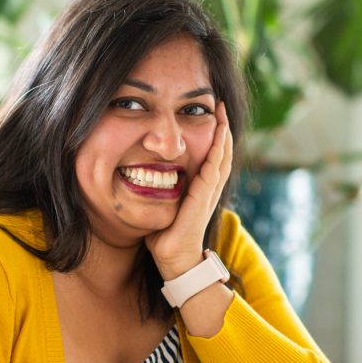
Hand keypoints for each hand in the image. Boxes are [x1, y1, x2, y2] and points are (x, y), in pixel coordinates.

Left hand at [146, 101, 232, 277]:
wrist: (173, 257)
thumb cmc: (164, 236)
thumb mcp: (161, 206)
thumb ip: (156, 191)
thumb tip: (138, 178)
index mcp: (199, 189)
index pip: (210, 156)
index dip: (212, 136)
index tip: (209, 115)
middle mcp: (208, 188)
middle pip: (220, 151)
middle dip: (221, 127)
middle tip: (220, 104)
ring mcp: (208, 192)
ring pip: (221, 156)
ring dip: (223, 133)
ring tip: (222, 112)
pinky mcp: (203, 196)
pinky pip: (214, 167)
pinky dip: (218, 149)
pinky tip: (219, 133)